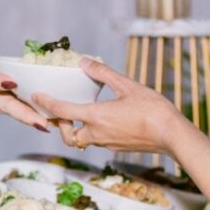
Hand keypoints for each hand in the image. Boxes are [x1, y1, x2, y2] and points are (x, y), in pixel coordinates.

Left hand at [33, 59, 195, 153]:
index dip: (46, 103)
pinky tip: (101, 120)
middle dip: (60, 126)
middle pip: (68, 136)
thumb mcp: (127, 85)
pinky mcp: (118, 148)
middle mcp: (98, 133)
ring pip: (82, 141)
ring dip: (76, 130)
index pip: (62, 112)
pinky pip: (97, 141)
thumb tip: (85, 62)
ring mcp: (107, 143)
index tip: (36, 96)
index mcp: (96, 117)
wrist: (172, 135)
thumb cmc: (152, 109)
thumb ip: (103, 74)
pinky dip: (91, 132)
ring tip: (79, 114)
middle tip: (61, 112)